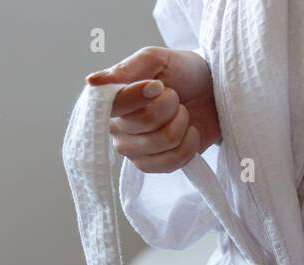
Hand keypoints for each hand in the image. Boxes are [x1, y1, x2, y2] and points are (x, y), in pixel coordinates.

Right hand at [87, 47, 220, 173]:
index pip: (114, 105)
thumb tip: (92, 81)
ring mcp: (135, 150)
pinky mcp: (155, 166)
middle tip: (174, 97)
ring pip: (163, 141)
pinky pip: (173, 161)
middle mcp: (117, 128)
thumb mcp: (155, 59)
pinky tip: (189, 133)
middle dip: (170, 104)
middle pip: (146, 121)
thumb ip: (126, 68)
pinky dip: (190, 144)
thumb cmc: (181, 72)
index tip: (159, 85)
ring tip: (182, 113)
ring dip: (182, 122)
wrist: (211, 92)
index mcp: (113, 101)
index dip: (139, 96)